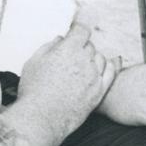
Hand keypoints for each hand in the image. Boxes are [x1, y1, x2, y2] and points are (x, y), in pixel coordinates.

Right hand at [16, 22, 114, 140]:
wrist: (41, 118)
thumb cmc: (34, 91)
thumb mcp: (33, 62)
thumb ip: (49, 47)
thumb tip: (60, 40)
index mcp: (68, 50)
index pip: (82, 30)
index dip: (79, 27)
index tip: (78, 26)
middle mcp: (85, 60)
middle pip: (89, 46)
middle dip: (81, 47)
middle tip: (70, 56)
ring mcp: (94, 76)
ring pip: (100, 58)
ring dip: (92, 58)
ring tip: (80, 66)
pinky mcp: (99, 91)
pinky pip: (111, 73)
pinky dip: (111, 66)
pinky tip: (111, 62)